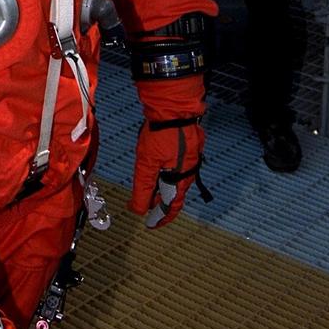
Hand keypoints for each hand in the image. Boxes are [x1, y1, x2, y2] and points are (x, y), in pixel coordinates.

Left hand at [130, 75, 206, 228]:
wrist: (173, 104)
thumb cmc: (161, 132)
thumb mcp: (147, 163)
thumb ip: (143, 188)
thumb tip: (139, 210)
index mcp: (181, 178)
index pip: (172, 206)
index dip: (161, 217)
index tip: (151, 225)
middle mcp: (189, 169)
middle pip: (174, 192)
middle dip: (160, 200)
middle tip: (146, 205)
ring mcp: (190, 156)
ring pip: (176, 177)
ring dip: (162, 184)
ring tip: (148, 184)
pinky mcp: (188, 143)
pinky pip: (178, 163)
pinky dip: (166, 169)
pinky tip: (157, 163)